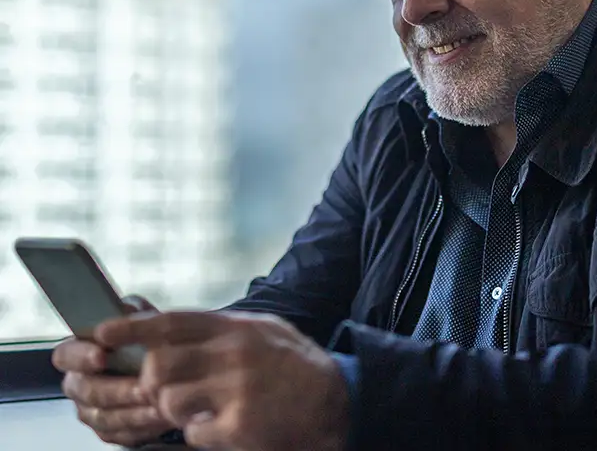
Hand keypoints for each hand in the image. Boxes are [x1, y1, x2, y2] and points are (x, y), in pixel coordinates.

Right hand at [52, 296, 175, 446]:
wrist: (172, 365)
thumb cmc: (151, 337)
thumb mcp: (144, 317)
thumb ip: (132, 313)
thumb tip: (124, 309)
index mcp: (80, 351)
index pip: (65, 355)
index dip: (80, 356)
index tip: (102, 355)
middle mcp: (79, 383)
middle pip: (86, 391)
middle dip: (116, 389)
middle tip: (142, 386)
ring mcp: (91, 410)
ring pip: (104, 417)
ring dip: (132, 411)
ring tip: (158, 403)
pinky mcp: (109, 430)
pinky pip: (120, 434)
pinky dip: (141, 426)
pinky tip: (160, 416)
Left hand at [95, 310, 350, 450]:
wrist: (336, 401)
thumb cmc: (294, 364)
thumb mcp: (264, 329)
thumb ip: (222, 327)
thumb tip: (172, 328)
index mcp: (237, 327)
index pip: (172, 322)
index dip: (132, 328)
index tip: (101, 333)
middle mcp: (234, 354)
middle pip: (159, 365)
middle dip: (152, 381)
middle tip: (165, 388)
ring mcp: (236, 391)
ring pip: (170, 401)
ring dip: (178, 409)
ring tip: (204, 406)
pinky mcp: (240, 426)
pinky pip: (194, 433)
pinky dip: (202, 434)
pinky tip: (226, 425)